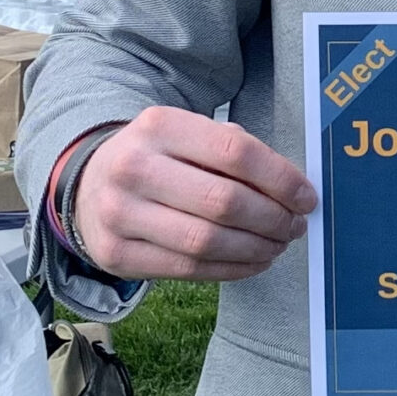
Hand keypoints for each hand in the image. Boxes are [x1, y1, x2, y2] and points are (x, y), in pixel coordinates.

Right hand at [69, 105, 316, 282]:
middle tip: (295, 225)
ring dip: (256, 248)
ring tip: (278, 244)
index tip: (306, 197)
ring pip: (207, 242)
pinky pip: (190, 270)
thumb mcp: (188, 135)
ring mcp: (120, 214)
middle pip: (224, 202)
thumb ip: (236, 153)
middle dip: (273, 219)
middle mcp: (133, 167)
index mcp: (159, 126)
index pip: (235, 152)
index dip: (281, 179)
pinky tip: (253, 260)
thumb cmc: (160, 158)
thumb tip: (294, 191)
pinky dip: (233, 269)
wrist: (90, 184)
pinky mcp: (117, 254)